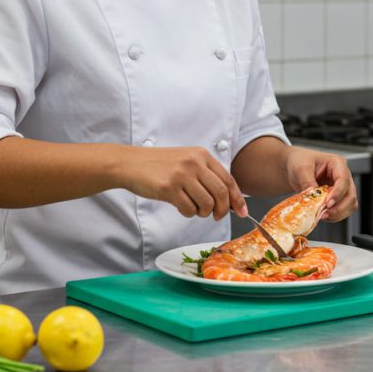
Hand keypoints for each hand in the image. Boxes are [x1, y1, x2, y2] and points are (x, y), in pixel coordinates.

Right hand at [121, 146, 247, 220]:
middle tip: (216, 216)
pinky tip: (180, 206)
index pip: (228, 179)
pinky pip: (189, 209)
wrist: (130, 164)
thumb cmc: (158, 165)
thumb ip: (205, 175)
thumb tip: (228, 199)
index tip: (242, 212)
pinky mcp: (169, 188)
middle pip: (221, 193)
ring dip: (202, 213)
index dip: (237, 199)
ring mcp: (181, 174)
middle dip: (222, 210)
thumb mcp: (186, 161)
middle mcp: (194, 163)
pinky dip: (188, 213)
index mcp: (201, 155)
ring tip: (193, 209)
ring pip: (207, 204)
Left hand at [284, 147, 357, 221]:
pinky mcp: (339, 197)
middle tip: (324, 214)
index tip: (328, 204)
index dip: (337, 193)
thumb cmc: (300, 161)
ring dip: (338, 213)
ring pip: (350, 204)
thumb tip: (313, 197)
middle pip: (350, 195)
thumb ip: (307, 182)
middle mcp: (344, 175)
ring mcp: (343, 187)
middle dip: (339, 207)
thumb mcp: (300, 168)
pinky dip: (335, 216)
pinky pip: (343, 209)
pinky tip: (323, 215)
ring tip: (323, 216)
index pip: (343, 180)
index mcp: (337, 163)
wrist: (296, 167)